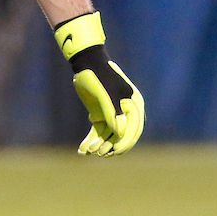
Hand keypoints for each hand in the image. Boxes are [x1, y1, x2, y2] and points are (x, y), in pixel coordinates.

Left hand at [54, 12, 144, 155]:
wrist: (86, 63)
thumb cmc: (99, 75)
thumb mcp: (106, 93)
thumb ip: (114, 112)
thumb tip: (120, 133)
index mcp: (134, 104)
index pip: (134, 128)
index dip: (126, 142)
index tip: (115, 151)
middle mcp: (125, 111)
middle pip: (120, 134)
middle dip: (109, 144)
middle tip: (97, 152)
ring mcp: (113, 114)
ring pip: (107, 135)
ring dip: (98, 144)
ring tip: (87, 150)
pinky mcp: (101, 115)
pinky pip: (98, 132)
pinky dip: (90, 140)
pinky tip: (82, 149)